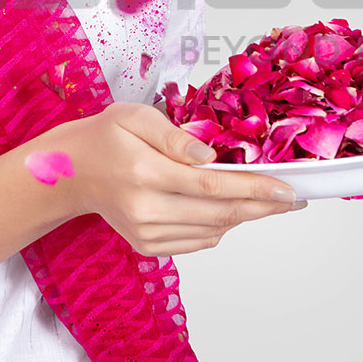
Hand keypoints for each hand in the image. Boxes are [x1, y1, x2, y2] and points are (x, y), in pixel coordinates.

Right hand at [43, 102, 307, 257]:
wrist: (70, 172)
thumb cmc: (104, 137)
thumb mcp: (134, 116)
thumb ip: (173, 134)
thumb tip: (209, 155)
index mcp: (144, 173)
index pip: (213, 186)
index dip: (256, 189)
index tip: (288, 189)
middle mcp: (146, 210)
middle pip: (220, 214)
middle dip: (262, 206)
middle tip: (292, 198)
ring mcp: (146, 233)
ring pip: (213, 230)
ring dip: (244, 216)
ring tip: (265, 200)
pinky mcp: (148, 245)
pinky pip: (198, 241)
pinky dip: (219, 226)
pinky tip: (226, 208)